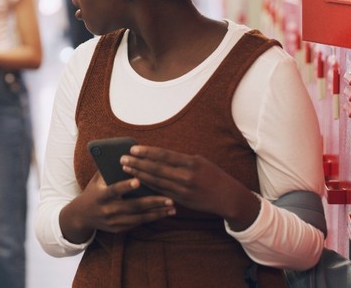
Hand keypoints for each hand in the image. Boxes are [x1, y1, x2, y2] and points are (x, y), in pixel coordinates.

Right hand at [59, 172, 174, 243]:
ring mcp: (113, 222)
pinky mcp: (118, 229)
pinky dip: (151, 218)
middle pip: (133, 207)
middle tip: (169, 198)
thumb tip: (126, 155)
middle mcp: (107, 210)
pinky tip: (164, 213)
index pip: (114, 190)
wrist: (82, 216)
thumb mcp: (97, 180)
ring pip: (138, 218)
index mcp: (100, 196)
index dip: (125, 186)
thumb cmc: (94, 191)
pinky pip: (137, 224)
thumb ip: (109, 170)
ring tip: (172, 207)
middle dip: (152, 203)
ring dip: (157, 213)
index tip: (138, 181)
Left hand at [121, 146, 260, 230]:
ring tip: (126, 169)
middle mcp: (186, 177)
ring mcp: (183, 190)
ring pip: (156, 181)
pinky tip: (138, 181)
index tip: (133, 149)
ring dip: (139, 175)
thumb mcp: (200, 162)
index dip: (147, 152)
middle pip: (156, 169)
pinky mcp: (181, 200)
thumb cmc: (212, 176)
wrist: (227, 197)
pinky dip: (148, 186)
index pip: (164, 155)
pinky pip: (161, 192)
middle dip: (138, 163)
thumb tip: (158, 155)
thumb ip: (180, 160)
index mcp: (191, 163)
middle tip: (123, 159)